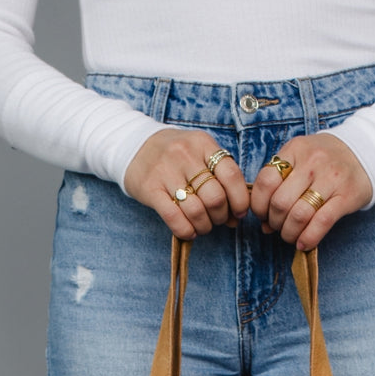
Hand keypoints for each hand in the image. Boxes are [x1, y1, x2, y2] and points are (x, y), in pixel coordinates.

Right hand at [124, 130, 248, 238]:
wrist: (134, 145)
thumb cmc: (176, 155)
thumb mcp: (200, 154)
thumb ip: (220, 180)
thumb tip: (235, 217)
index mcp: (203, 144)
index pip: (231, 175)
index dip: (240, 200)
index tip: (238, 212)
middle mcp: (185, 155)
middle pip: (215, 197)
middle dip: (221, 216)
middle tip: (216, 219)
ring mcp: (166, 171)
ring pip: (196, 211)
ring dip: (204, 226)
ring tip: (202, 225)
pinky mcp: (150, 189)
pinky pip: (174, 218)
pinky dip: (186, 230)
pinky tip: (189, 231)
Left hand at [249, 133, 372, 249]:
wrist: (364, 152)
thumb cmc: (324, 161)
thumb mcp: (299, 160)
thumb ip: (279, 186)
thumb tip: (263, 224)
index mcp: (295, 150)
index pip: (266, 181)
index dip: (259, 205)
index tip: (263, 215)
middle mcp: (312, 162)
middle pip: (280, 202)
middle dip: (274, 222)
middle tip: (279, 227)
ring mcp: (331, 178)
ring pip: (299, 215)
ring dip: (289, 233)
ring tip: (291, 236)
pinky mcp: (346, 196)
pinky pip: (321, 223)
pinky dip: (309, 238)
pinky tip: (304, 244)